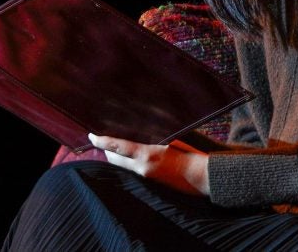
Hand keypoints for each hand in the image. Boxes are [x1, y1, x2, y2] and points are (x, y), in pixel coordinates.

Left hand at [88, 133, 210, 195]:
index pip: (117, 146)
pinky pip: (133, 171)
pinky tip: (134, 157)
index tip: (91, 136)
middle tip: (105, 140)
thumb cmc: (196, 151)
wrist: (206, 176)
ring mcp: (146, 177)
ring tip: (116, 148)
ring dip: (118, 157)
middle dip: (108, 150)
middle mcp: (143, 168)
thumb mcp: (179, 134)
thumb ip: (162, 127)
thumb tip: (152, 114)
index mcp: (148, 154)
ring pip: (123, 166)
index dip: (102, 141)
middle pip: (115, 159)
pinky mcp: (152, 182)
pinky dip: (129, 164)